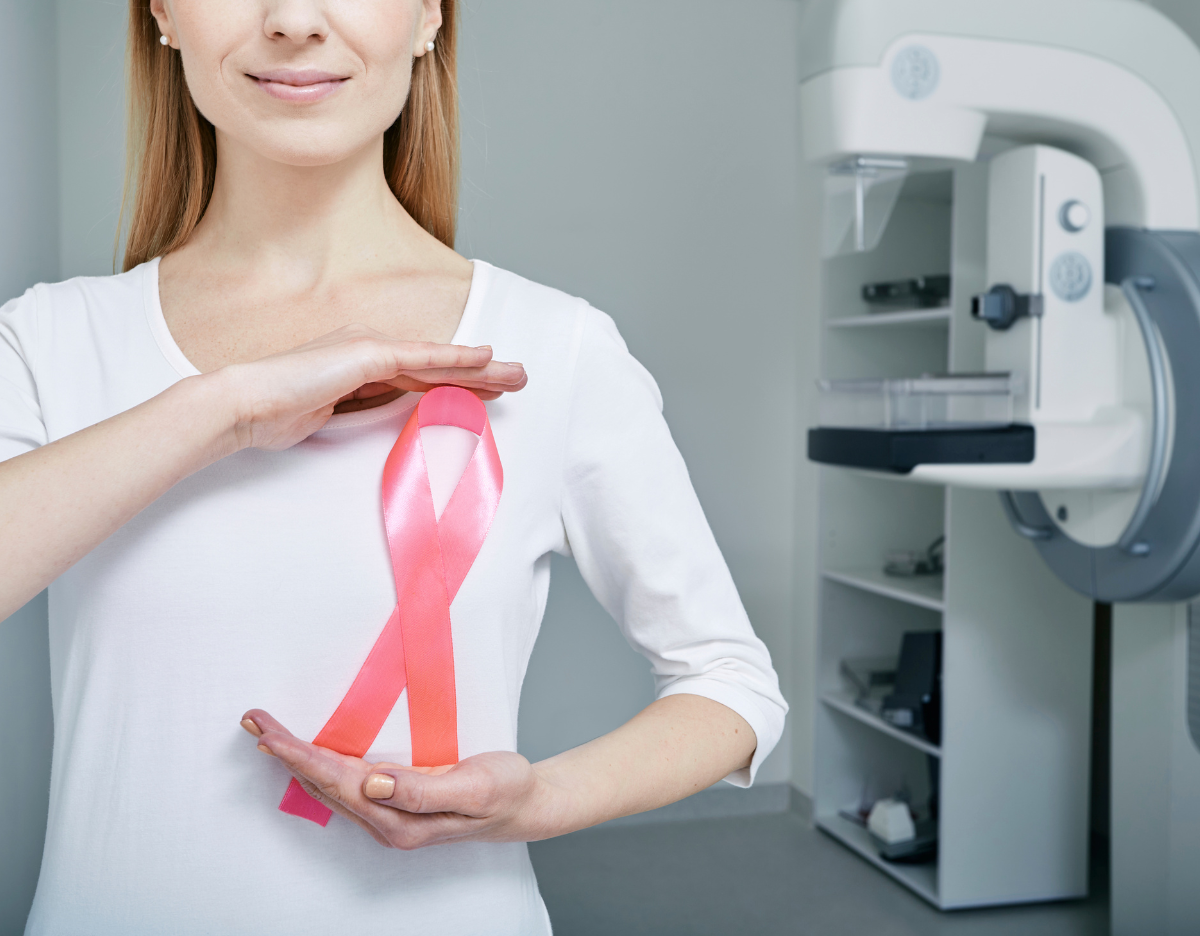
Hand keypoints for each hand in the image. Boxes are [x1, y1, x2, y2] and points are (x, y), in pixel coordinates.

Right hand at [212, 324, 526, 453]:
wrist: (245, 405)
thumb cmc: (278, 414)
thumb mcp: (331, 414)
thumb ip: (360, 409)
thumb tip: (388, 420)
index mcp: (362, 364)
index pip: (422, 376)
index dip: (458, 382)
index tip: (489, 391)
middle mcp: (370, 349)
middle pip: (438, 365)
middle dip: (481, 374)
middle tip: (519, 379)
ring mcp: (369, 348)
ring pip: (438, 361)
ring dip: (482, 368)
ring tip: (517, 375)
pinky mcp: (368, 354)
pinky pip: (422, 359)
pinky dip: (455, 358)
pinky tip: (484, 359)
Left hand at [241, 710, 559, 848]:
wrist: (525, 804)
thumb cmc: (504, 791)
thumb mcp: (474, 785)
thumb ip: (422, 789)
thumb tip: (373, 783)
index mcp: (400, 819)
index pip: (338, 780)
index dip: (301, 754)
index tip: (270, 734)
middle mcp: (385, 821)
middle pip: (323, 782)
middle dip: (285, 752)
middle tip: (253, 721)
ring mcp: (387, 815)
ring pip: (329, 784)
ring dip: (297, 758)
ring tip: (268, 734)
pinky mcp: (393, 803)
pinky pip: (345, 784)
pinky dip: (319, 764)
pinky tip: (308, 755)